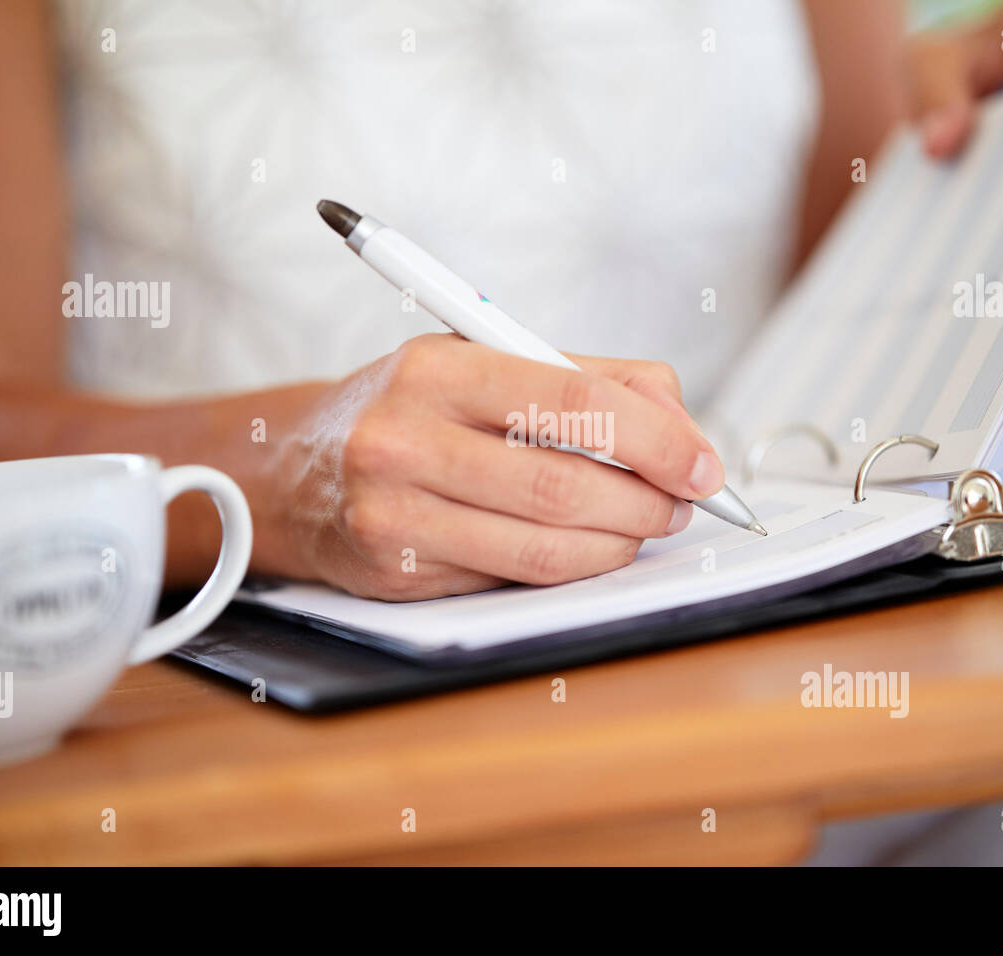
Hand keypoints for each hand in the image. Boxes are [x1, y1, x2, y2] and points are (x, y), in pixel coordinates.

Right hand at [263, 334, 722, 600]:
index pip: (573, 402)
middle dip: (647, 501)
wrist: (299, 471)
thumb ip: (593, 380)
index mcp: (438, 369)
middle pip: (565, 485)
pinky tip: (591, 547)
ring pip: (545, 547)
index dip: (656, 440)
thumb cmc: (414, 409)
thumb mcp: (487, 361)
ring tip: (645, 524)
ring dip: (620, 543)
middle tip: (680, 501)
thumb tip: (685, 430)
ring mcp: (395, 513)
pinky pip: (513, 580)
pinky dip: (573, 567)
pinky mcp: (399, 572)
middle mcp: (405, 439)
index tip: (703, 466)